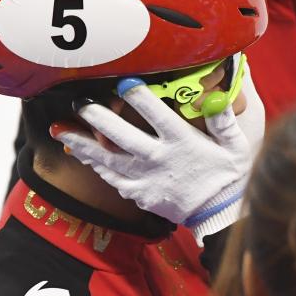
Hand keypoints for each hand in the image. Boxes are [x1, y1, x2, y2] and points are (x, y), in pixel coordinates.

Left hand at [52, 78, 254, 243]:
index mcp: (182, 143)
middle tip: (80, 103)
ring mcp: (146, 179)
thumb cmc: (228, 174)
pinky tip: (81, 153)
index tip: (123, 82)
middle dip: (98, 118)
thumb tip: (216, 95)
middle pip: (122, 136)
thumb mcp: (235, 145)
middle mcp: (160, 160)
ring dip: (82, 143)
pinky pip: (111, 178)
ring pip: (107, 159)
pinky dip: (95, 165)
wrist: (220, 214)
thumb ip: (224, 119)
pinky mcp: (139, 194)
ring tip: (60, 129)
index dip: (138, 97)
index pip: (157, 115)